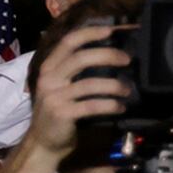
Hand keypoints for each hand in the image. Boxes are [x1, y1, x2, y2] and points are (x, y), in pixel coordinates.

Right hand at [20, 21, 132, 163]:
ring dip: (114, 85)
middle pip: (80, 58)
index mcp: (49, 67)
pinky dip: (110, 105)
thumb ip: (79, 69)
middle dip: (108, 55)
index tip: (113, 30)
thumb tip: (115, 52)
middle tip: (128, 59)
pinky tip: (120, 107)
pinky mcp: (62, 114)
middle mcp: (49, 79)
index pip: (69, 42)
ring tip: (128, 90)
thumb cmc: (61, 109)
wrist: (44, 142)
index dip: (91, 33)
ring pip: (89, 83)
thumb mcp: (63, 85)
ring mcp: (54, 96)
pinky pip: (92, 105)